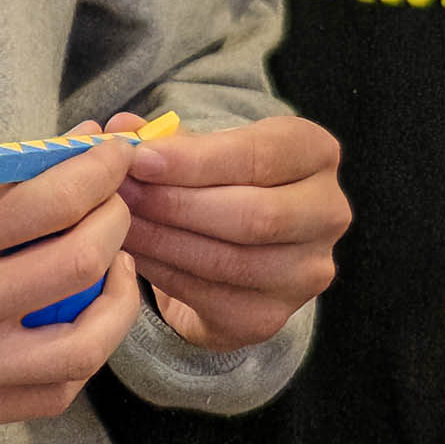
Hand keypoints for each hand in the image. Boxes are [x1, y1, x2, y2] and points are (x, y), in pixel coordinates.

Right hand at [0, 137, 142, 428]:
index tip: (114, 156)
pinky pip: (51, 393)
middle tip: (113, 205)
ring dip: (117, 299)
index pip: (50, 198)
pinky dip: (80, 357)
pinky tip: (77, 324)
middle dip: (114, 221)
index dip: (100, 170)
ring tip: (114, 270)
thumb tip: (78, 148)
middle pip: (78, 262)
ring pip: (82, 343)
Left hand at [119, 113, 347, 354]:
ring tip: (117, 223)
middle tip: (122, 194)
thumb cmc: (223, 185)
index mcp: (316, 154)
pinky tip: (132, 254)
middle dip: (176, 204)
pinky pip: (209, 295)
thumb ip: (166, 139)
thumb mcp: (203, 151)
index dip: (196, 160)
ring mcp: (306, 271)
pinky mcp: (272, 315)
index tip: (140, 159)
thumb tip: (120, 127)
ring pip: (229, 260)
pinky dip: (162, 273)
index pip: (260, 155)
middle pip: (253, 214)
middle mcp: (327, 212)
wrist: (240, 256)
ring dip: (163, 241)